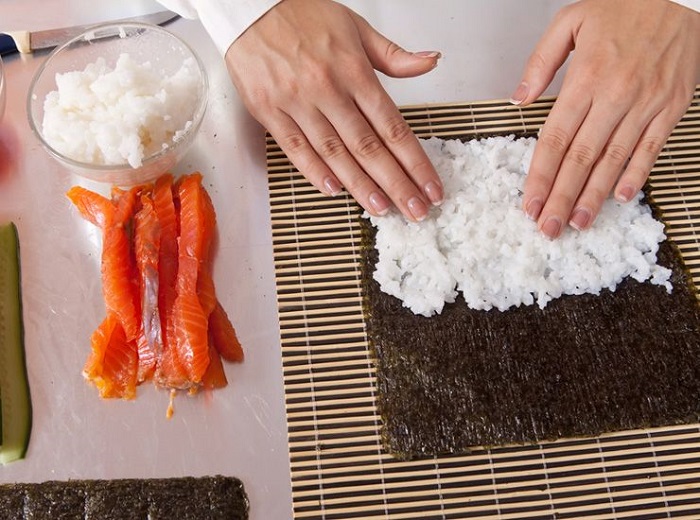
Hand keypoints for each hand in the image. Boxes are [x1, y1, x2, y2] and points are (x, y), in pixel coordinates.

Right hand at [225, 0, 443, 220]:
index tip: (429, 186)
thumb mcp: (356, 27)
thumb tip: (431, 61)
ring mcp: (296, 102)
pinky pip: (296, 148)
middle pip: (368, 147)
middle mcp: (327, 89)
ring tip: (381, 208)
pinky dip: (315, 171)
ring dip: (360, 185)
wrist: (250, 6)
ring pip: (334, 153)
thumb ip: (394, 55)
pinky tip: (335, 190)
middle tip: (415, 211)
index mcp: (354, 70)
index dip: (415, 161)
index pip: (392, 126)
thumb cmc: (302, 15)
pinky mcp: (269, 111)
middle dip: (396, 183)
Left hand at [513, 0, 699, 237]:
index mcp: (585, 78)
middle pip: (581, 158)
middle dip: (561, 197)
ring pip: (614, 160)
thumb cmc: (624, 5)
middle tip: (548, 227)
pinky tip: (621, 198)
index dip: (540, 175)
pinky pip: (651, 148)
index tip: (529, 203)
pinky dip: (636, 174)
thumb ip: (541, 62)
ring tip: (577, 222)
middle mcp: (615, 95)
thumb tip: (519, 100)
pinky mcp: (670, 107)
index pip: (556, 138)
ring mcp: (646, 104)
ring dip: (594, 195)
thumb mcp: (571, 20)